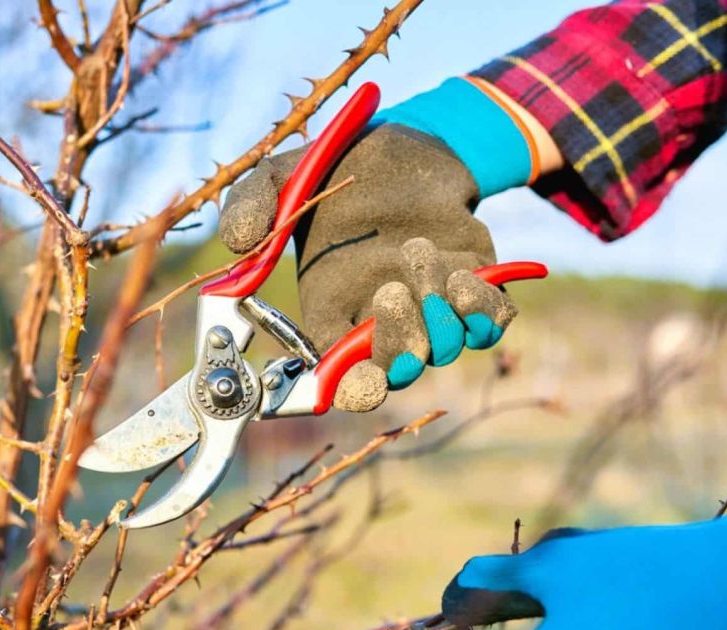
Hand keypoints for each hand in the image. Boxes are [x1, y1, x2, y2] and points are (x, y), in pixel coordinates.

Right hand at [218, 123, 515, 411]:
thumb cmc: (336, 169)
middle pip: (399, 369)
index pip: (343, 378)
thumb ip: (251, 206)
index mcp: (333, 310)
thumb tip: (237, 242)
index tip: (363, 381)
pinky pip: (488, 323)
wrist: (403, 141)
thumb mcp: (283, 177)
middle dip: (399, 341)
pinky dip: (482, 311)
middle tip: (391, 288)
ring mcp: (431, 308)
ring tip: (420, 249)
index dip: (354, 390)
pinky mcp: (472, 287)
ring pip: (444, 346)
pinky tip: (469, 276)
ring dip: (438, 313)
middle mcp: (383, 320)